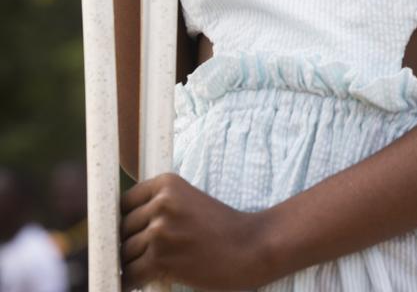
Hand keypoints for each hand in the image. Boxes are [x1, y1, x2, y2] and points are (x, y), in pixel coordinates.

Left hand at [120, 173, 273, 289]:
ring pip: (124, 253)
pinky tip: (142, 282)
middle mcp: (162, 202)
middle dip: (128, 244)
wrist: (249, 247)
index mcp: (167, 183)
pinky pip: (130, 274)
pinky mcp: (161, 258)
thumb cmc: (220, 228)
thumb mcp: (188, 201)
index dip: (124, 221)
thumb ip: (158, 206)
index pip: (124, 202)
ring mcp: (160, 230)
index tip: (129, 234)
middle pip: (122, 228)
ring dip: (131, 265)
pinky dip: (132, 282)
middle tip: (144, 255)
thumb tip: (119, 226)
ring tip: (148, 269)